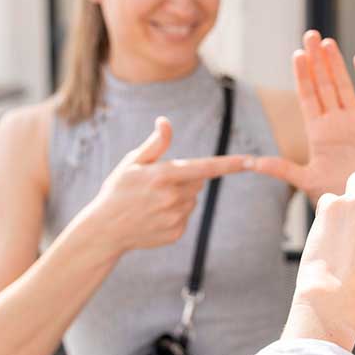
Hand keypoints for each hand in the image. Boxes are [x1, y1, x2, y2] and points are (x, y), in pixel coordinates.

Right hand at [82, 117, 249, 256]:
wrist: (104, 229)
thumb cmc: (118, 190)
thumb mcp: (132, 162)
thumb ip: (155, 144)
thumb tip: (165, 121)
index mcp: (163, 175)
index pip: (204, 167)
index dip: (229, 164)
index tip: (250, 161)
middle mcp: (172, 197)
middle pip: (198, 181)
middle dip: (185, 178)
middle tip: (158, 184)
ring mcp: (175, 217)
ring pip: (193, 199)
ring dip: (180, 196)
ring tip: (153, 202)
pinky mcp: (176, 232)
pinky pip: (186, 216)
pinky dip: (176, 214)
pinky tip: (154, 216)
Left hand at [250, 30, 354, 204]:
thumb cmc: (338, 195)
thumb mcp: (307, 181)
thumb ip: (282, 169)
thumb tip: (251, 163)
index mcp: (318, 133)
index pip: (308, 97)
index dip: (302, 76)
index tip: (297, 54)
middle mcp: (335, 122)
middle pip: (324, 85)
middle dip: (317, 60)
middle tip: (310, 35)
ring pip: (344, 86)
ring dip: (336, 64)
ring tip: (328, 42)